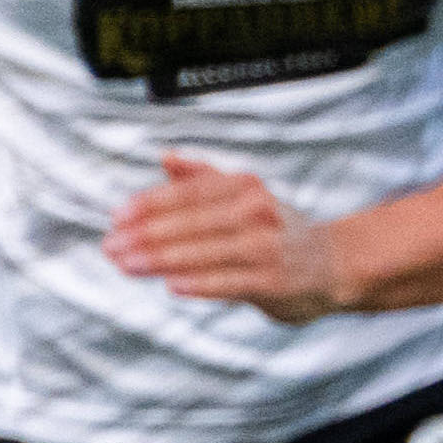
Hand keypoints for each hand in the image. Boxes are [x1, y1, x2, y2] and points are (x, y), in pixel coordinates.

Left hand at [107, 153, 347, 321]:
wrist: (331, 265)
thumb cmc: (276, 231)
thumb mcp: (245, 196)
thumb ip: (203, 178)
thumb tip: (166, 157)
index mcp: (247, 186)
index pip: (189, 193)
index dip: (149, 204)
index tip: (117, 217)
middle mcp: (260, 211)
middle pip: (192, 222)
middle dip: (146, 235)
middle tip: (111, 246)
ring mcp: (269, 246)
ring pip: (205, 252)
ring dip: (161, 259)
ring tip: (128, 265)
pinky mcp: (275, 281)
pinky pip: (230, 282)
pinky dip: (200, 283)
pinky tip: (172, 284)